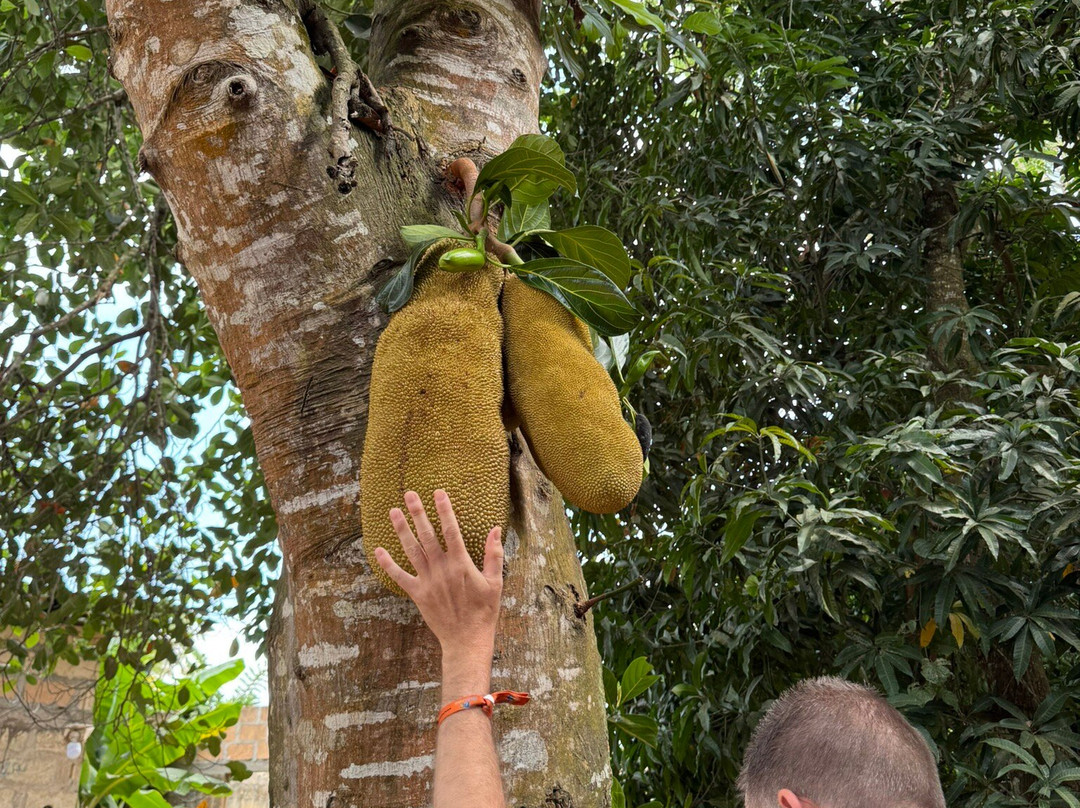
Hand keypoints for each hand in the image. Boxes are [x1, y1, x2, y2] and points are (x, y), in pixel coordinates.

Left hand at [373, 490, 502, 666]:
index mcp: (461, 564)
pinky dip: (388, 564)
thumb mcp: (495, 581)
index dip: (444, 510)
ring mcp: (428, 582)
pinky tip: (379, 550)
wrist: (467, 640)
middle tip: (409, 494)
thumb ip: (494, 554)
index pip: (451, 530)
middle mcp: (442, 569)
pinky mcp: (418, 594)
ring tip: (393, 512)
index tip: (438, 493)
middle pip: (427, 535)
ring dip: (402, 530)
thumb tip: (496, 529)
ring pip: (412, 551)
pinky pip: (399, 577)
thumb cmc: (484, 611)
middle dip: (418, 513)